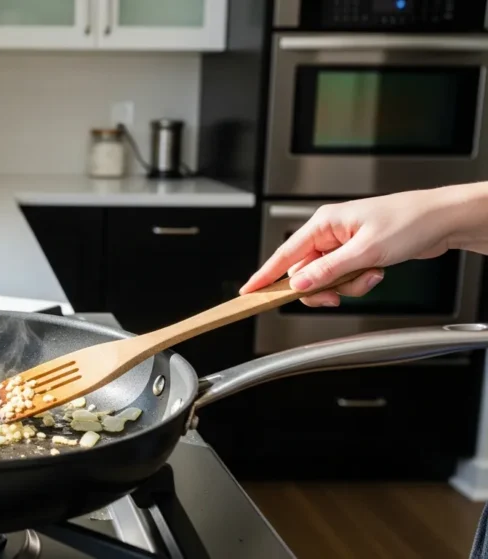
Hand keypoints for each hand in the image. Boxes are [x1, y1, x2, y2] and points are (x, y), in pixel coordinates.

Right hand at [240, 190, 455, 306]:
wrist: (442, 221)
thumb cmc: (408, 221)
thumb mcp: (365, 252)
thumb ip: (328, 270)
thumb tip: (299, 284)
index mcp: (323, 223)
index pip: (285, 254)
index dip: (265, 275)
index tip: (248, 291)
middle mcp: (329, 233)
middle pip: (306, 272)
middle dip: (324, 287)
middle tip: (337, 294)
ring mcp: (343, 244)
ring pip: (327, 278)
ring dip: (347, 285)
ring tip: (371, 275)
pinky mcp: (356, 253)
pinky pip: (344, 277)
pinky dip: (358, 282)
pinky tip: (376, 272)